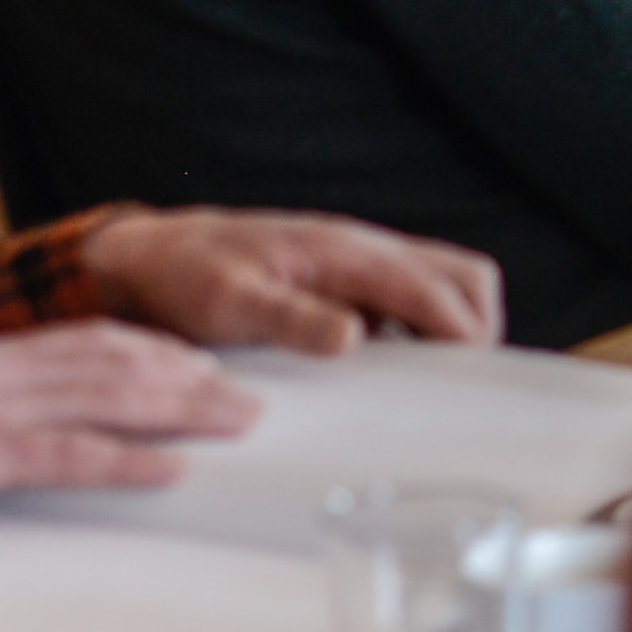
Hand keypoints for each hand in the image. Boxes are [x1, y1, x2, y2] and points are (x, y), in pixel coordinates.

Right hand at [0, 323, 258, 505]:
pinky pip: (66, 455)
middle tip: (252, 396)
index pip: (98, 340)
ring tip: (240, 421)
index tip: (206, 359)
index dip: (159, 350)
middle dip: (195, 380)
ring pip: (114, 400)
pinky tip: (167, 471)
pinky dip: (124, 460)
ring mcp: (0, 410)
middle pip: (125, 366)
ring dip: (184, 409)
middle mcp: (13, 373)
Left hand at [84, 206, 504, 353]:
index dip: (461, 331)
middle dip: (477, 324)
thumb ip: (290, 318)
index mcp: (343, 250)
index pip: (431, 286)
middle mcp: (363, 248)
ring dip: (453, 326)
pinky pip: (410, 298)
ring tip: (434, 382)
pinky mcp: (348, 279)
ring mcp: (360, 261)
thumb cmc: (187, 275)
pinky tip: (393, 369)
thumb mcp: (227, 303)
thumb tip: (352, 337)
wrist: (153, 257)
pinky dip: (424, 330)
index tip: (472, 378)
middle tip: (461, 382)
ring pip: (442, 283)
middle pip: (462, 274)